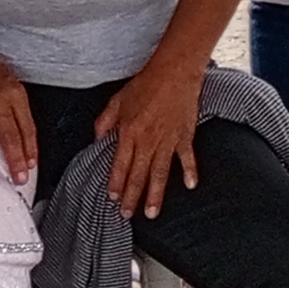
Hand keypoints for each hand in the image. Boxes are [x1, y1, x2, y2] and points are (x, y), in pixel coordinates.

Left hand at [95, 55, 206, 218]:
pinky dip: (190, 171)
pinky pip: (187, 158)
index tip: (114, 198)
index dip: (116, 183)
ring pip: (160, 173)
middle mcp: (148, 141)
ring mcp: (168, 140)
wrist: (174, 72)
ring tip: (152, 212)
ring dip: (155, 195)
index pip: (120, 165)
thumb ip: (105, 121)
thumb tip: (97, 139)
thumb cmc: (146, 84)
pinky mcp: (185, 136)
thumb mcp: (117, 100)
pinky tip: (190, 185)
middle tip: (128, 215)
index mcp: (129, 132)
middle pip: (138, 175)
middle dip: (132, 197)